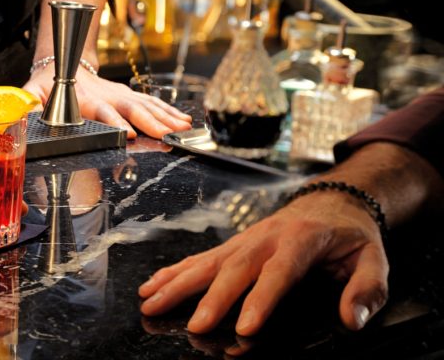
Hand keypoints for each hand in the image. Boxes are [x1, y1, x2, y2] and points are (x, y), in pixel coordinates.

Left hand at [23, 66, 191, 138]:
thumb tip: (26, 114)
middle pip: (132, 109)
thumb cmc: (48, 83)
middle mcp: (108, 96)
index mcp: (87, 99)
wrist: (64, 62)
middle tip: (166, 134)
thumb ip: (30, 103)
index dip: (115, 123)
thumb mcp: (33, 91)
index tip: (127, 134)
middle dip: (150, 122)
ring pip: (146, 104)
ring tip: (183, 128)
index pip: (103, 112)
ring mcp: (120, 94)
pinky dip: (168, 111)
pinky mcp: (128, 95)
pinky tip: (183, 121)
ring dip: (165, 116)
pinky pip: (151, 102)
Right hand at [138, 191, 387, 335]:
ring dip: (177, 283)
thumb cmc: (350, 235)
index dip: (261, 300)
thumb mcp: (374, 259)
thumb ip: (367, 289)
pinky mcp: (233, 245)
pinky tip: (152, 285)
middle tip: (196, 327)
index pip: (279, 272)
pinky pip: (199, 258)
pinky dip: (173, 272)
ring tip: (152, 303)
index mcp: (302, 240)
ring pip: (208, 261)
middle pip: (235, 268)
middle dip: (212, 299)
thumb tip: (353, 319)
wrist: (332, 201)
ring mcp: (245, 239)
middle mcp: (266, 237)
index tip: (246, 327)